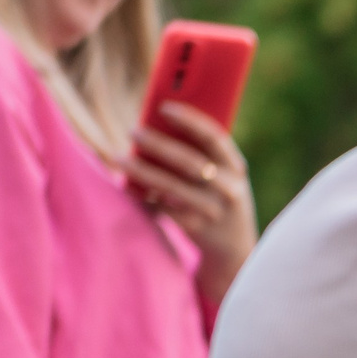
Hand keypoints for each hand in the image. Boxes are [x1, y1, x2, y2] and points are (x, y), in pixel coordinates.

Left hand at [124, 101, 256, 306]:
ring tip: (119, 158)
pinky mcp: (196, 228)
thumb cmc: (220, 199)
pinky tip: (126, 185)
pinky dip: (142, 195)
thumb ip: (204, 156)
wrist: (235, 249)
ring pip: (171, 186)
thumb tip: (159, 128)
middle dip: (159, 144)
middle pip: (190, 162)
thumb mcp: (225, 178)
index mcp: (237, 168)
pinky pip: (163, 208)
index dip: (190, 120)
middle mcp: (229, 189)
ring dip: (142, 171)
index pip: (215, 138)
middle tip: (133, 131)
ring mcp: (213, 211)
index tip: (164, 107)